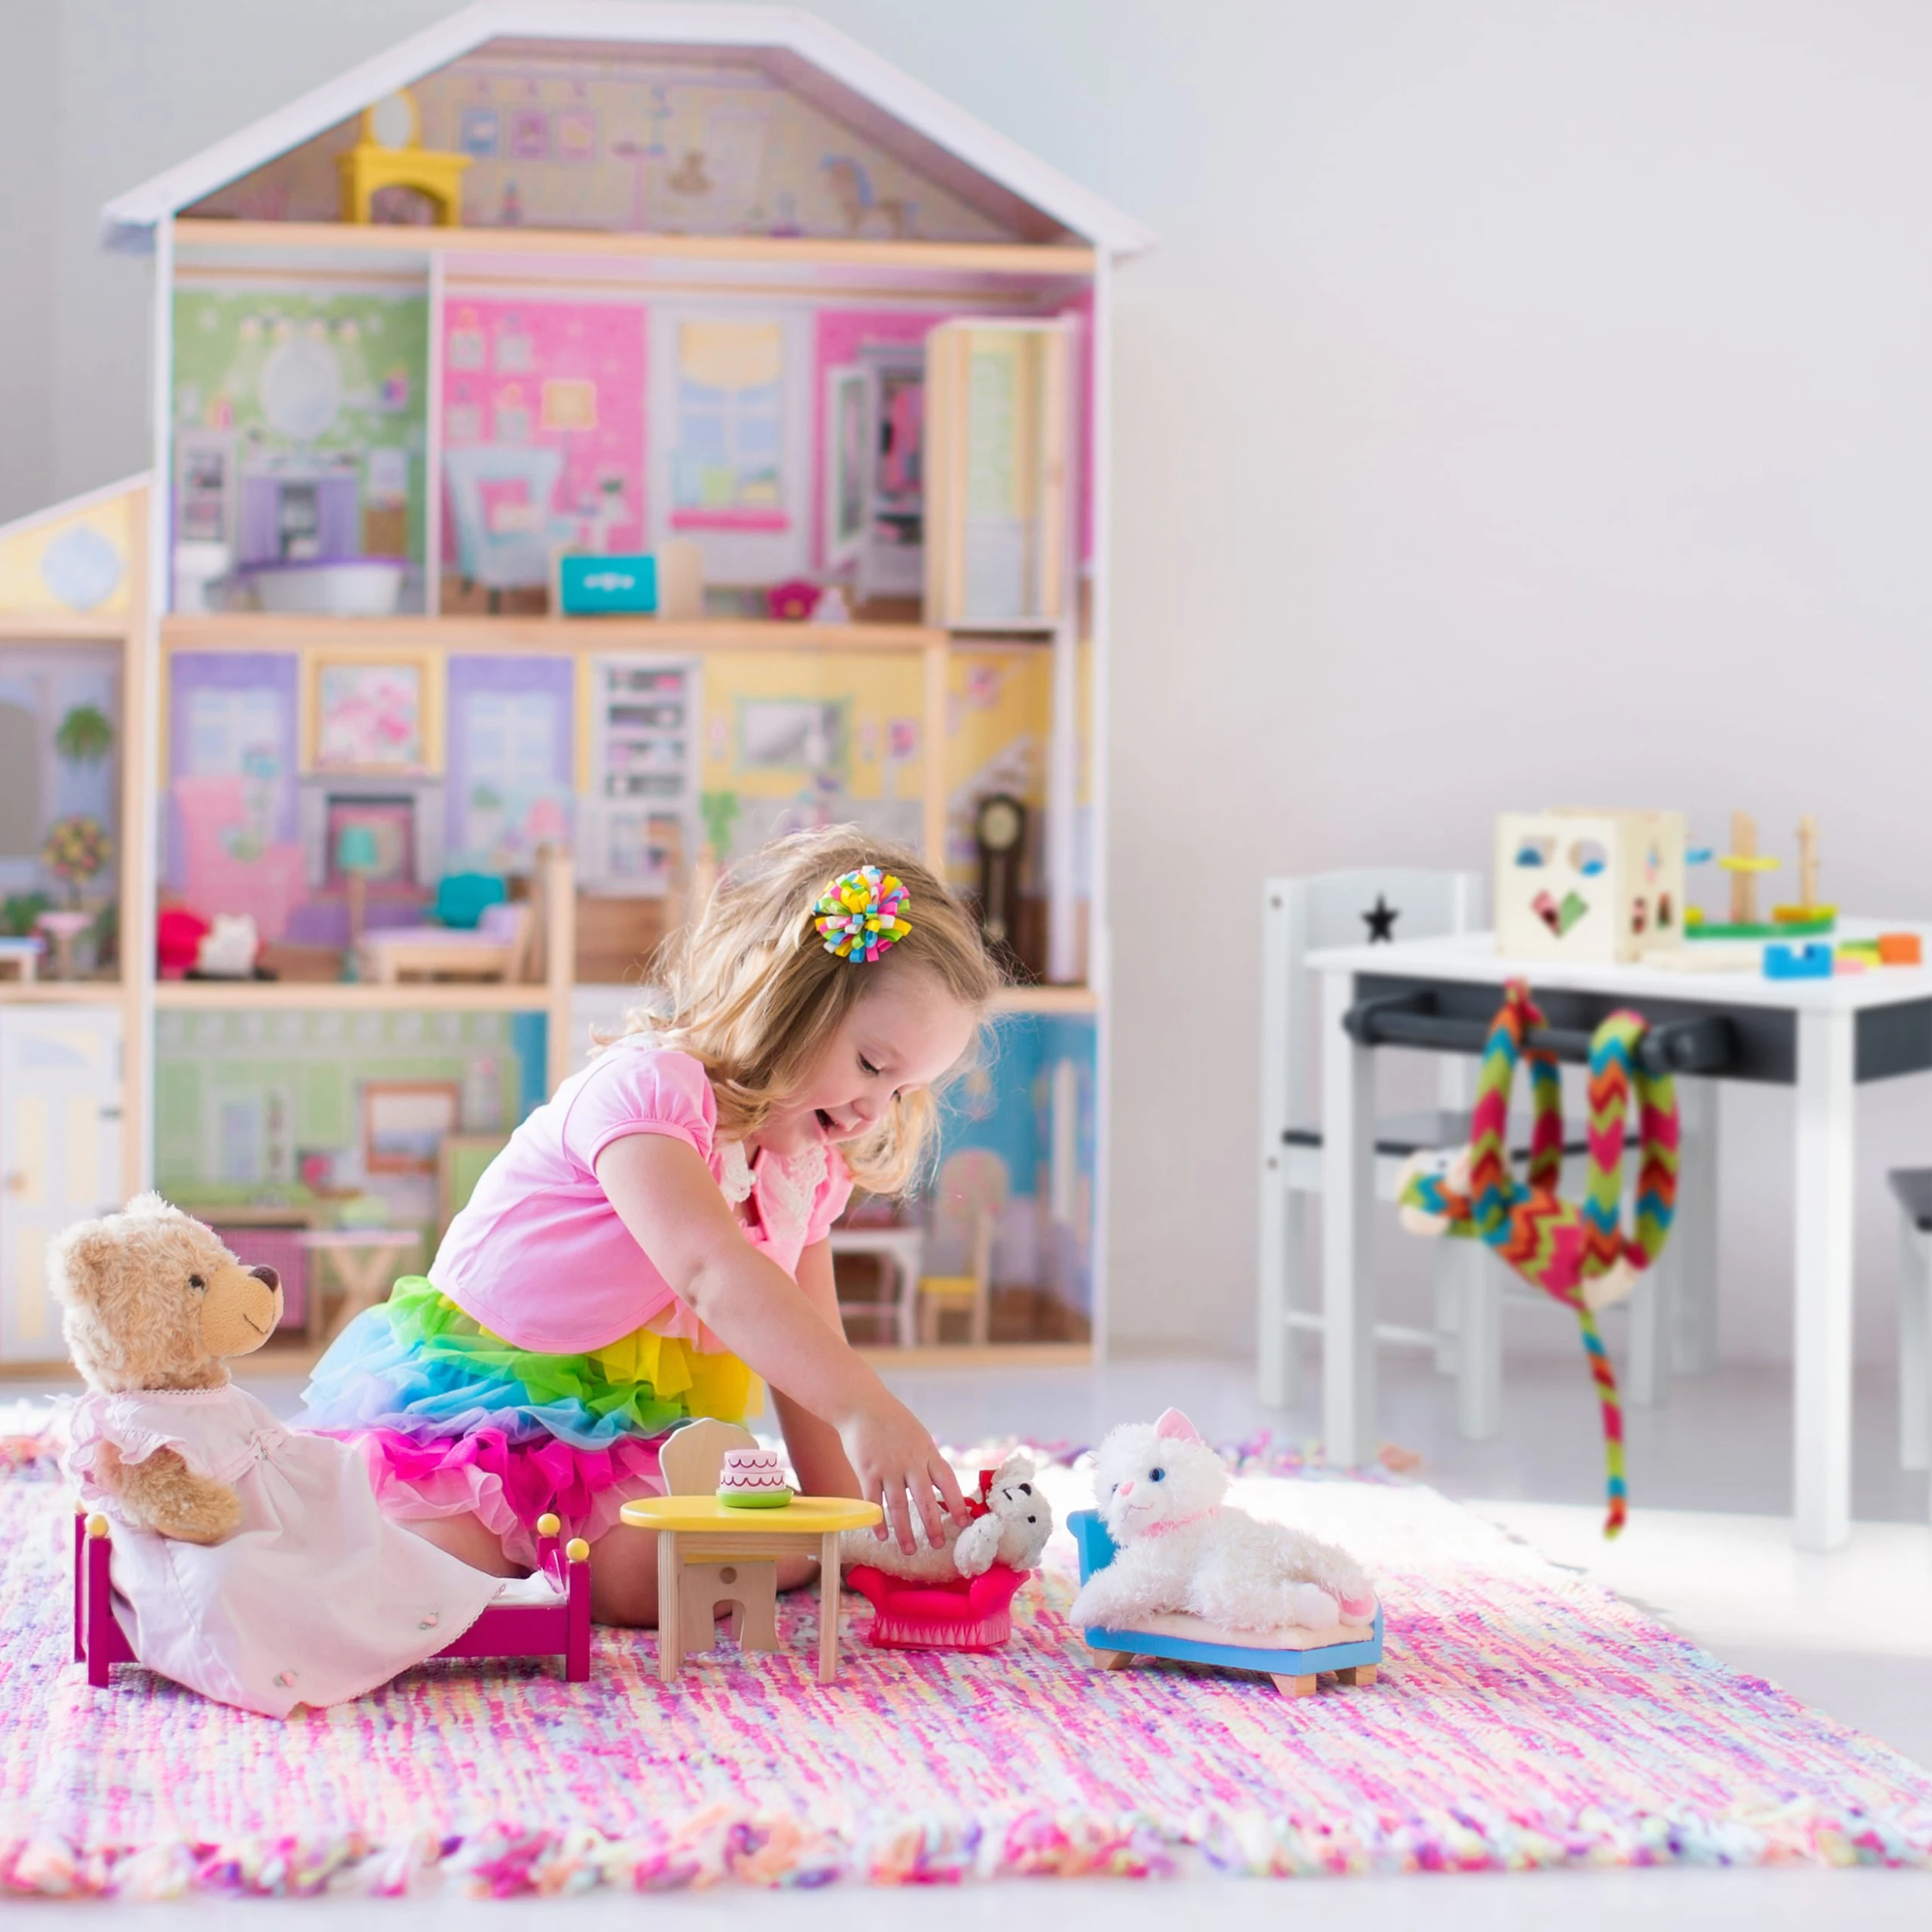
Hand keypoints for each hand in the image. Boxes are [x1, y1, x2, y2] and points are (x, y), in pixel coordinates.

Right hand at [836, 1391, 966, 1552]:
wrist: (861, 1404)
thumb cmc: (892, 1420)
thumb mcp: (918, 1435)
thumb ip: (927, 1460)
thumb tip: (938, 1486)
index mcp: (926, 1451)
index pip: (947, 1480)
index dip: (957, 1502)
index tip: (964, 1522)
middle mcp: (910, 1461)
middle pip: (925, 1498)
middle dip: (933, 1524)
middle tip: (938, 1545)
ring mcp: (888, 1467)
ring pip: (898, 1506)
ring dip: (904, 1531)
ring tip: (909, 1550)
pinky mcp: (867, 1471)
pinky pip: (873, 1501)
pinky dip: (877, 1521)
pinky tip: (881, 1536)